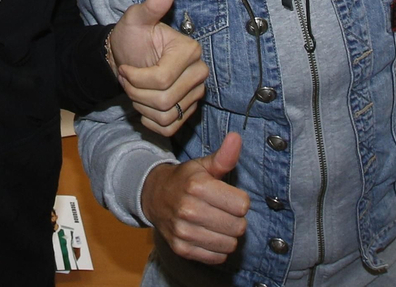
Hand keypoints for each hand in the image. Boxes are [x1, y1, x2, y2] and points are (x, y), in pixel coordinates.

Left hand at [108, 0, 209, 135]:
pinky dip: (151, 121)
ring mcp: (196, 94)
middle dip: (137, 93)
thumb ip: (152, 4)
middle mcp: (200, 73)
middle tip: (128, 80)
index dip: (136, 78)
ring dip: (142, 107)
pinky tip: (144, 106)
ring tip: (135, 90)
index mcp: (190, 50)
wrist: (129, 57)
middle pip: (165, 100)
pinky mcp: (190, 111)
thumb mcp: (135, 19)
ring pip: (167, 115)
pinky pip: (170, 128)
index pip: (162, 79)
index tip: (125, 68)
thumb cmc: (132, 37)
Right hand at [141, 133, 248, 263]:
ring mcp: (183, 231)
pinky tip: (208, 234)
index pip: (242, 205)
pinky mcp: (181, 249)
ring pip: (230, 244)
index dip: (239, 200)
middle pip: (238, 226)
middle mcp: (188, 210)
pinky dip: (217, 248)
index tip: (228, 197)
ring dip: (227, 235)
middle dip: (235, 219)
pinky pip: (217, 257)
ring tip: (216, 223)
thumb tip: (237, 138)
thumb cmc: (185, 180)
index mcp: (196, 186)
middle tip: (222, 211)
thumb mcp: (203, 166)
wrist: (153, 197)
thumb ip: (224, 156)